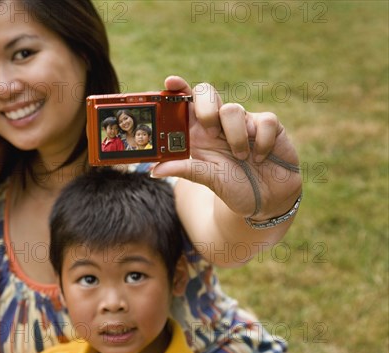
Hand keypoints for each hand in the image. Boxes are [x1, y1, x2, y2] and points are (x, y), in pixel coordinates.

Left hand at [151, 76, 301, 219]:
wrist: (268, 200)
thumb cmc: (235, 187)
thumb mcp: (208, 179)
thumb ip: (185, 169)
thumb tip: (154, 170)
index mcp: (199, 134)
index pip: (185, 102)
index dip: (177, 89)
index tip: (170, 82)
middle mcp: (219, 123)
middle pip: (206, 92)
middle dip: (206, 110)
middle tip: (211, 135)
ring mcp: (243, 121)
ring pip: (233, 109)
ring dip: (236, 138)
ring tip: (241, 158)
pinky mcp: (268, 125)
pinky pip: (264, 120)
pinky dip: (261, 143)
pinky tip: (260, 157)